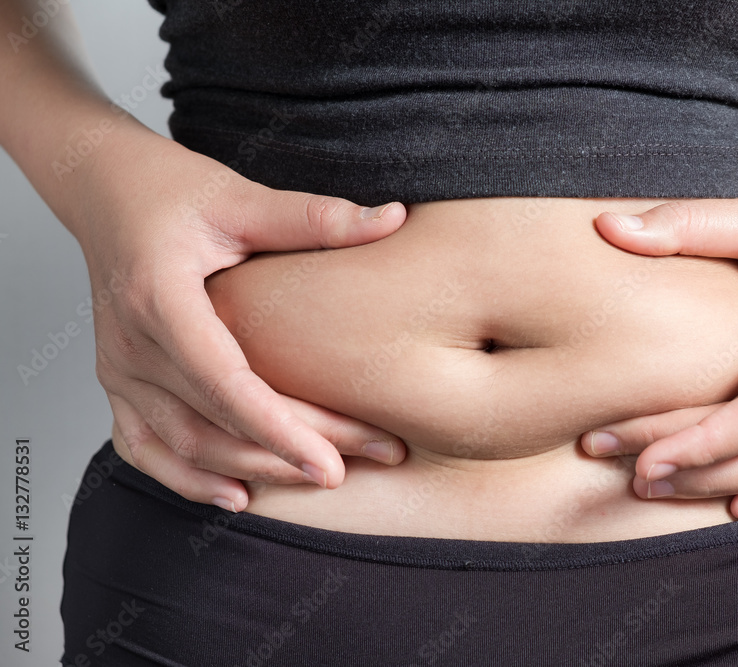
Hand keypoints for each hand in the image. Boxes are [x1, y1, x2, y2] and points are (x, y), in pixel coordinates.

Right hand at [75, 129, 407, 510]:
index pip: (224, 382)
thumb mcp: (240, 197)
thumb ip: (314, 218)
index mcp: (159, 298)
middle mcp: (131, 345)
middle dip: (293, 451)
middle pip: (216, 422)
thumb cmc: (168, 190)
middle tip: (372, 456)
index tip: (333, 463)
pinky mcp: (118, 382)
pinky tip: (236, 495)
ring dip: (254, 470)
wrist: (102, 190)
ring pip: (184, 446)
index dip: (279, 430)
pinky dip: (187, 478)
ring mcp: (118, 369)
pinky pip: (144, 448)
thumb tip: (393, 218)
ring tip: (322, 479)